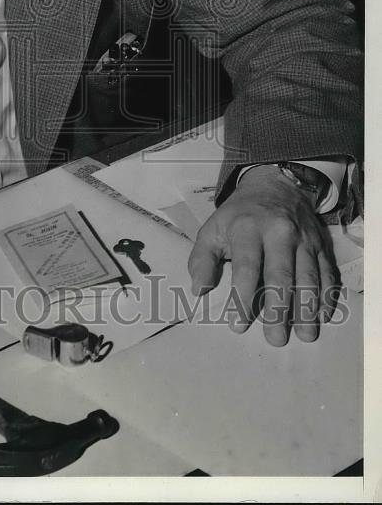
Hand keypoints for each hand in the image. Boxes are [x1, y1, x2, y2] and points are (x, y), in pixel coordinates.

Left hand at [187, 163, 339, 345]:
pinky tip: (322, 316)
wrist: (275, 186)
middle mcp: (279, 233)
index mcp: (248, 228)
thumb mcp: (213, 228)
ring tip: (305, 335)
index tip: (237, 325)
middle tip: (275, 340)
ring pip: (308, 277)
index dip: (242, 297)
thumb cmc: (239, 215)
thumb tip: (198, 290)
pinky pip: (327, 273)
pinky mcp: (321, 245)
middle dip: (278, 310)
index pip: (246, 266)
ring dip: (307, 309)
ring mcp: (304, 239)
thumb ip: (202, 259)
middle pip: (281, 275)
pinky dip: (327, 296)